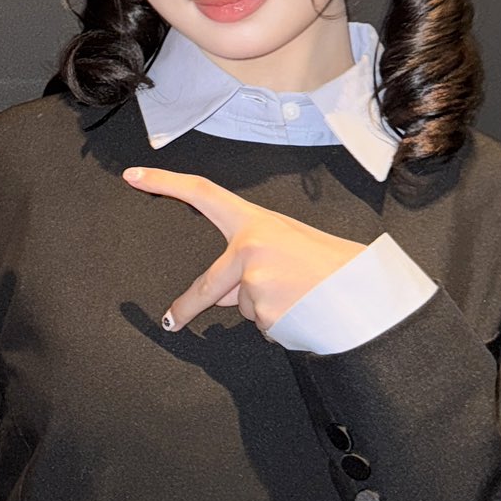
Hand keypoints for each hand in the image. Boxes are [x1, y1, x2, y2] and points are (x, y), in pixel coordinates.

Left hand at [123, 166, 364, 335]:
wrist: (366, 292)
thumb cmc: (331, 263)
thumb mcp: (286, 248)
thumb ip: (248, 264)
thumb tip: (219, 297)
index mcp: (254, 222)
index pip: (202, 194)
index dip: (165, 182)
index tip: (133, 176)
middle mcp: (248, 249)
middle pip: (204, 287)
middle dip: (185, 308)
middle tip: (170, 321)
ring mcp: (253, 283)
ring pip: (241, 306)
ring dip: (263, 308)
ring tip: (300, 296)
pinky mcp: (263, 314)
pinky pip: (260, 325)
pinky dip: (277, 323)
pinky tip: (301, 311)